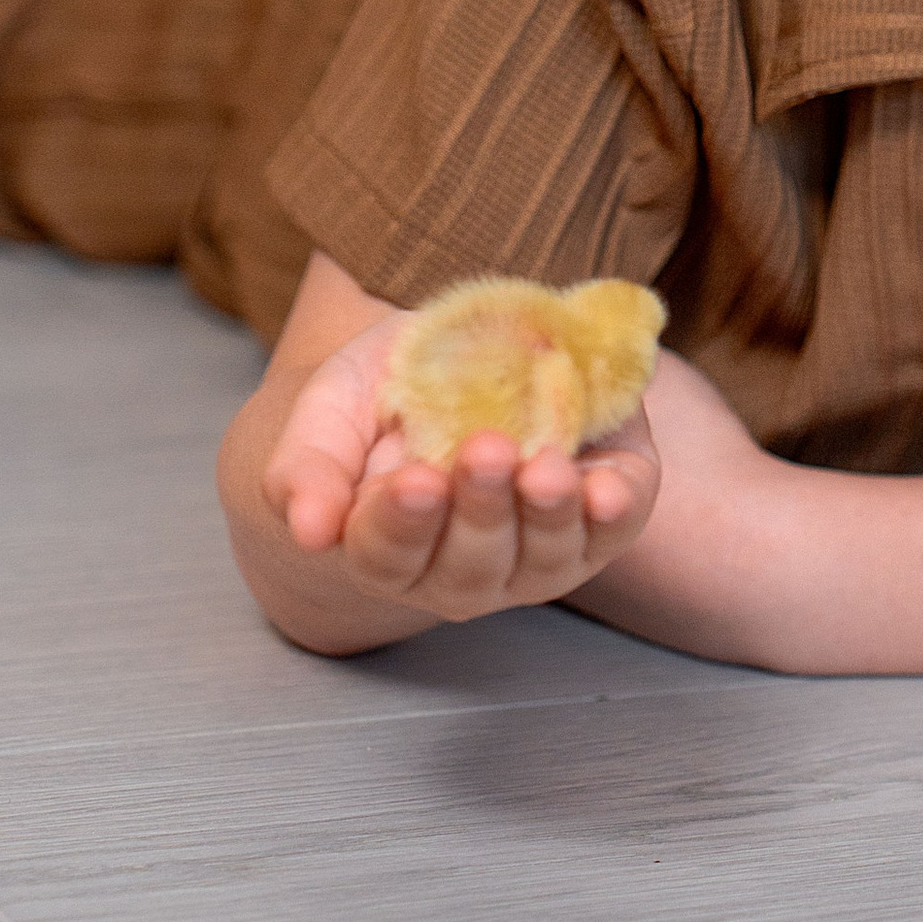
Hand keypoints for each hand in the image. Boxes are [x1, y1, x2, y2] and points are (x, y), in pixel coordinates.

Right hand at [260, 311, 661, 623]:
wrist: (468, 349)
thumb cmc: (390, 388)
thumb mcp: (333, 408)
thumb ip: (307, 468)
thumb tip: (310, 532)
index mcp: (387, 548)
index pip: (387, 556)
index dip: (402, 523)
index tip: (416, 480)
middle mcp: (463, 572)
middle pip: (470, 568)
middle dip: (482, 511)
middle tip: (487, 451)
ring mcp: (536, 557)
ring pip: (544, 562)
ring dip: (549, 518)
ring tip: (548, 469)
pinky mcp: (599, 521)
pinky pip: (614, 534)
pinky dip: (616, 513)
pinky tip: (608, 487)